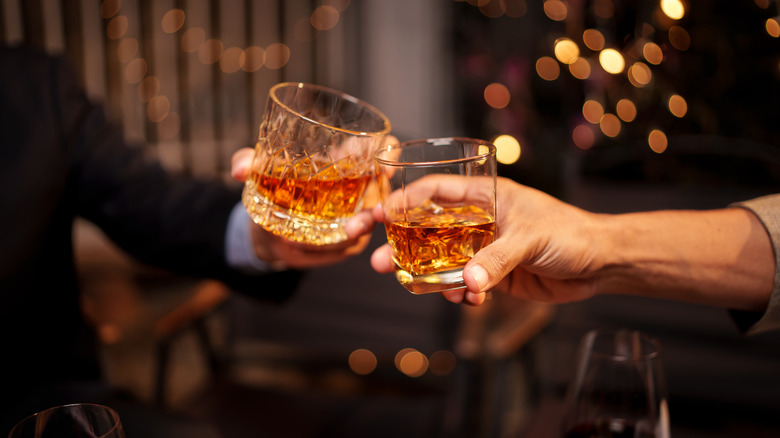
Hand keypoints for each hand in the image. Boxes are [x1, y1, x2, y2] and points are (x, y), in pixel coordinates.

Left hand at [231, 147, 375, 268]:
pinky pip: (344, 250)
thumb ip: (249, 161)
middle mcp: (361, 189)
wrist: (268, 227)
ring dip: (344, 236)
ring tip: (305, 239)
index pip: (384, 148)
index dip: (390, 154)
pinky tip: (299, 248)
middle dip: (373, 209)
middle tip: (352, 223)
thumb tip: (240, 170)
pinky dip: (324, 252)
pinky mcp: (347, 245)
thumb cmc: (275, 186)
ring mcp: (358, 218)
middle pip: (383, 195)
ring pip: (363, 228)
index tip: (382, 165)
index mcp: (349, 160)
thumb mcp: (262, 170)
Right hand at [370, 177, 602, 305]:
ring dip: (427, 274)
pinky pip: (466, 283)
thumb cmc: (570, 233)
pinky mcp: (495, 275)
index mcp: (487, 196)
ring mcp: (485, 248)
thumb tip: (467, 281)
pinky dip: (461, 292)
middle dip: (403, 245)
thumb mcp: (530, 239)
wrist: (599, 264)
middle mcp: (481, 220)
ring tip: (411, 285)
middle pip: (430, 229)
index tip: (379, 215)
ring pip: (444, 260)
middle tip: (378, 260)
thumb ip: (496, 259)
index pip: (436, 191)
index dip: (405, 200)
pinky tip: (466, 299)